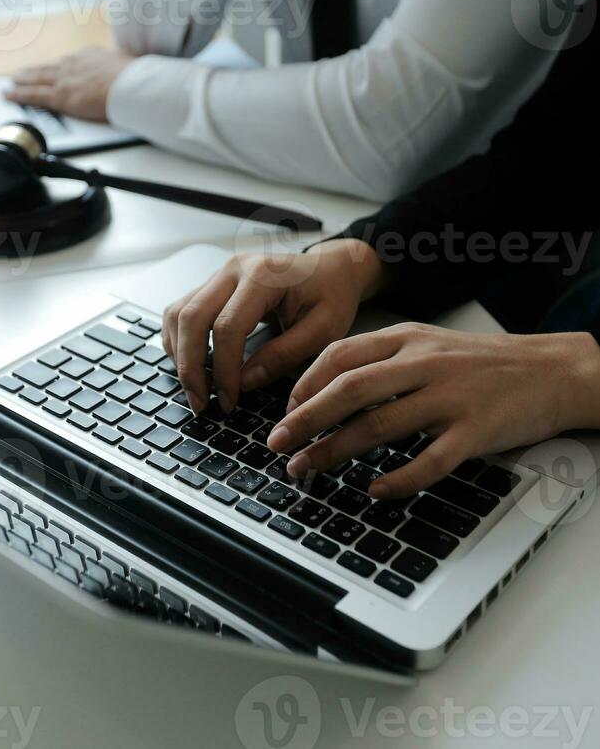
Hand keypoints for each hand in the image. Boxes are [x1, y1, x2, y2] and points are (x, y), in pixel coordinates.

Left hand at [4, 47, 135, 121]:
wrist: (130, 86)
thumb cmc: (135, 78)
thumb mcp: (130, 63)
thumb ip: (124, 64)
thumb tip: (132, 64)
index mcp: (92, 56)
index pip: (73, 62)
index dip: (62, 66)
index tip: (58, 67)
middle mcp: (75, 64)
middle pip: (51, 68)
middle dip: (37, 70)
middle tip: (24, 72)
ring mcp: (65, 79)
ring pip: (38, 78)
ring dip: (24, 79)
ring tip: (13, 80)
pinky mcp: (60, 96)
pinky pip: (34, 95)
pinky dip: (19, 94)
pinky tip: (9, 94)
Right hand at [162, 239, 385, 414]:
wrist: (331, 268)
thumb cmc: (331, 295)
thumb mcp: (323, 330)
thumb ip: (283, 356)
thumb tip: (244, 383)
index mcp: (263, 276)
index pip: (227, 327)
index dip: (224, 369)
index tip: (229, 400)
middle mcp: (234, 269)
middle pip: (191, 318)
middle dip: (190, 366)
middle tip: (201, 402)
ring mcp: (219, 274)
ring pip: (178, 313)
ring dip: (179, 354)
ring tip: (195, 389)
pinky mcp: (213, 284)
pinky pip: (181, 311)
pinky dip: (179, 340)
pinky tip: (191, 364)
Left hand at [269, 326, 599, 496]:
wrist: (551, 370)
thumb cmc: (482, 362)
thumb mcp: (429, 344)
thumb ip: (383, 360)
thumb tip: (327, 389)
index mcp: (407, 338)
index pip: (340, 355)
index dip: (305, 384)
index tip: (285, 410)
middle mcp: (423, 363)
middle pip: (349, 390)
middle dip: (305, 419)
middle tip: (278, 444)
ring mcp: (449, 397)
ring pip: (379, 424)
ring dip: (335, 450)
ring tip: (308, 469)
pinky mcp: (475, 430)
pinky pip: (429, 460)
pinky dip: (398, 478)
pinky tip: (376, 490)